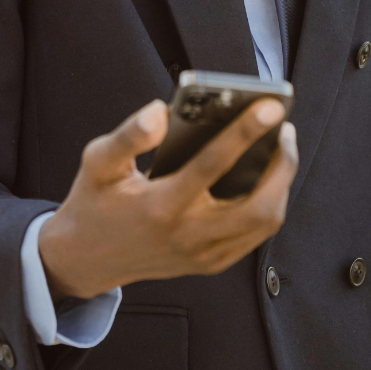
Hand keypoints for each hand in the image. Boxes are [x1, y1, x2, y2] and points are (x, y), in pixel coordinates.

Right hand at [38, 98, 297, 300]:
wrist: (85, 260)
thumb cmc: (94, 202)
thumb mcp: (97, 162)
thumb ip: (128, 136)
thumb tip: (161, 110)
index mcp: (160, 207)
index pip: (213, 165)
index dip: (246, 132)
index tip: (270, 105)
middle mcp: (187, 236)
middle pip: (258, 206)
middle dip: (283, 165)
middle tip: (285, 128)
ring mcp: (202, 255)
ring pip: (264, 223)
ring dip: (281, 184)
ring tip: (281, 146)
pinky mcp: (210, 264)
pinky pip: (254, 236)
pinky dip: (270, 204)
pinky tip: (268, 175)